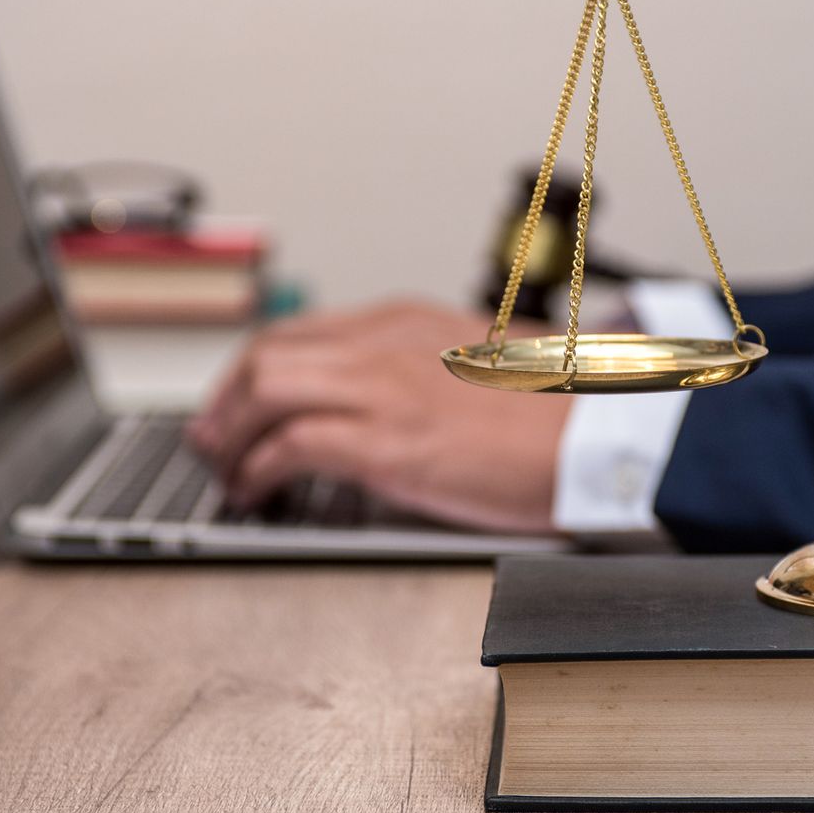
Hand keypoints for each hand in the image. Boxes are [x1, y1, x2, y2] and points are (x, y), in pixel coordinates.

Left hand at [186, 300, 569, 534]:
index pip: (303, 334)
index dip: (255, 371)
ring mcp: (382, 389)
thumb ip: (430, 371)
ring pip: (265, 390)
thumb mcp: (483, 364)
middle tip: (210, 437)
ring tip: (223, 468)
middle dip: (225, 398)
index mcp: (405, 321)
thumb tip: (399, 405)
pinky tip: (255, 491)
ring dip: (230, 433)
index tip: (239, 402)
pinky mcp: (387, 441)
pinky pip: (292, 445)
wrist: (603, 430)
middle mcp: (383, 343)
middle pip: (268, 354)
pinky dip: (259, 469)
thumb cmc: (562, 406)